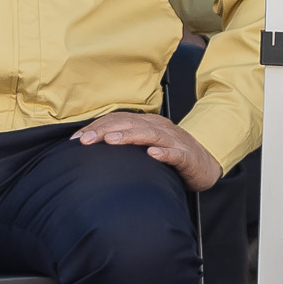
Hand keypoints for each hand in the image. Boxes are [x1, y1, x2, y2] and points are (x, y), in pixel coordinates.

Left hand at [76, 111, 223, 190]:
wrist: (206, 164)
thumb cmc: (172, 155)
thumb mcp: (147, 145)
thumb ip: (126, 143)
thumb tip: (95, 146)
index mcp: (148, 123)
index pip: (119, 120)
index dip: (97, 127)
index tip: (76, 139)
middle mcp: (160, 127)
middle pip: (130, 124)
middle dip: (105, 131)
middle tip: (85, 140)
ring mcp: (174, 141)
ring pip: (150, 135)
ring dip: (129, 137)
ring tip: (110, 141)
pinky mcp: (187, 157)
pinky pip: (175, 153)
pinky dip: (163, 153)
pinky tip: (152, 155)